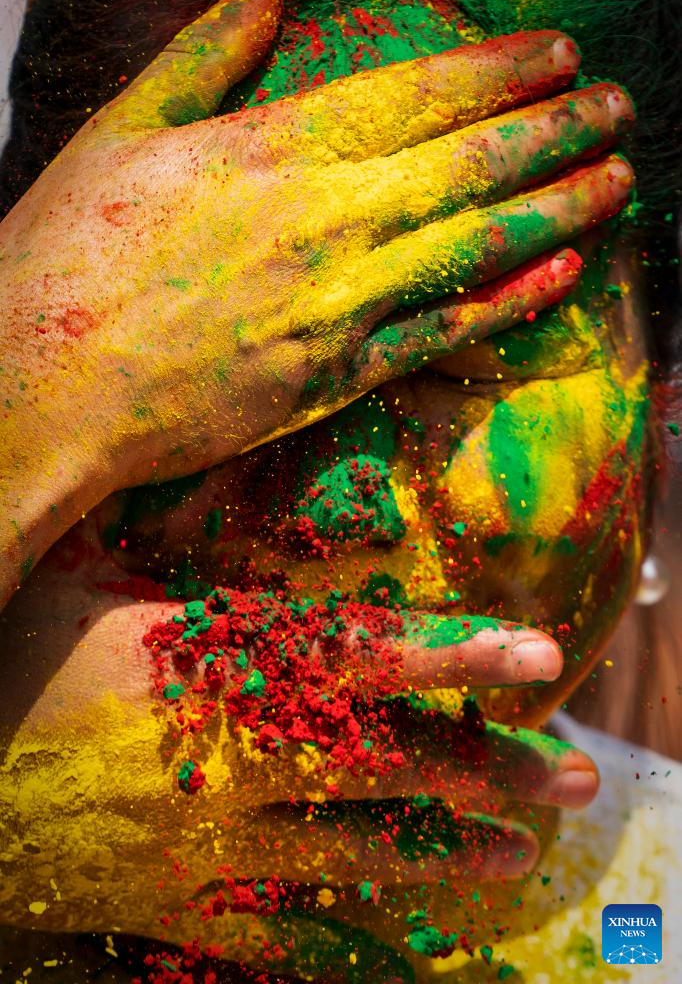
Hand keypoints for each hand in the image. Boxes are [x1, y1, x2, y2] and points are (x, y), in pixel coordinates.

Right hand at [0, 0, 633, 606]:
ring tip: (617, 180)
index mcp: (270, 152)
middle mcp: (321, 224)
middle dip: (556, 131)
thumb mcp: (119, 135)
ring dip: (557, 209)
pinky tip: (563, 274)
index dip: (499, 71)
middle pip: (468, 168)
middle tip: (617, 107)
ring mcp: (336, 306)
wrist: (46, 391)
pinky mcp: (334, 377)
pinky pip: (441, 336)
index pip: (415, 96)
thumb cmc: (67, 260)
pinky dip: (507, 303)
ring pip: (473, 248)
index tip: (559, 55)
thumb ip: (200, 60)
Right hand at [0, 517, 597, 978]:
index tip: (542, 652)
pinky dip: (356, 929)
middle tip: (577, 777)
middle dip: (492, 767)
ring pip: (356, 849)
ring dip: (450, 849)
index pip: (360, 653)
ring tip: (527, 852)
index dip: (457, 652)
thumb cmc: (15, 655)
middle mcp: (225, 757)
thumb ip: (186, 557)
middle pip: (386, 763)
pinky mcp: (176, 905)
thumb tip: (249, 514)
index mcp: (208, 664)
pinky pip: (284, 926)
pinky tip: (416, 934)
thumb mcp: (90, 580)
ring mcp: (206, 844)